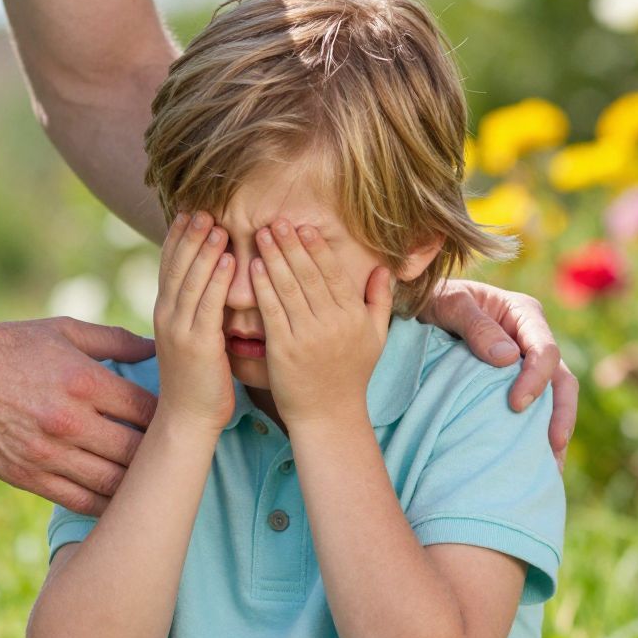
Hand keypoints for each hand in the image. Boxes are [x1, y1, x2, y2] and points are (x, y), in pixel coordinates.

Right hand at [0, 314, 157, 514]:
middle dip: (159, 454)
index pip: (147, 410)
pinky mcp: (28, 476)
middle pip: (137, 451)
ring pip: (113, 482)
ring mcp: (47, 453)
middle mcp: (69, 420)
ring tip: (152, 481)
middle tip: (173, 456)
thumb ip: (115, 340)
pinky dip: (105, 504)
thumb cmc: (10, 346)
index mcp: (83, 381)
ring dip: (137, 484)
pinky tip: (120, 501)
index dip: (169, 417)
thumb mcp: (63, 331)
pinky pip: (80, 501)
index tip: (177, 420)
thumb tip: (159, 347)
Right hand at [153, 211, 236, 431]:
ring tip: (217, 224)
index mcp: (165, 311)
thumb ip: (197, 308)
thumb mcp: (192, 336)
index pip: (169, 263)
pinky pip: (208, 305)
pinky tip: (231, 260)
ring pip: (191, 280)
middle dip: (190, 234)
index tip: (189, 210)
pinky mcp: (197, 345)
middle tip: (203, 207)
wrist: (187, 418)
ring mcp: (179, 330)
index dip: (177, 235)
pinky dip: (219, 280)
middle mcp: (167, 316)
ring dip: (205, 250)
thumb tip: (211, 282)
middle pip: (176, 265)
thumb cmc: (197, 378)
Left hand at [251, 220, 392, 427]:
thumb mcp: (375, 338)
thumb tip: (384, 269)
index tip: (304, 227)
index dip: (317, 248)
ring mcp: (308, 336)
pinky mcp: (284, 350)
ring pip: (289, 288)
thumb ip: (380, 301)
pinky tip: (253, 267)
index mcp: (354, 316)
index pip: (333, 274)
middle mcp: (333, 323)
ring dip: (274, 258)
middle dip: (291, 245)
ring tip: (262, 235)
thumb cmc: (351, 375)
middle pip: (309, 275)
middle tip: (277, 221)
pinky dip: (262, 287)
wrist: (329, 415)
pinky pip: (272, 311)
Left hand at [419, 277, 577, 467]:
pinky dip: (535, 431)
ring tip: (551, 467)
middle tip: (551, 447)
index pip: (545, 350)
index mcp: (523, 314)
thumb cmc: (432, 298)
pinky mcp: (512, 382)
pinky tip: (532, 459)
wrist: (415, 306)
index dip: (537, 378)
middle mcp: (531, 339)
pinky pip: (533, 407)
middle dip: (561, 414)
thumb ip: (476, 326)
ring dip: (554, 429)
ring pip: (553, 398)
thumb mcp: (449, 303)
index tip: (516, 404)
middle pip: (561, 378)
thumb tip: (507, 359)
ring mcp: (524, 363)